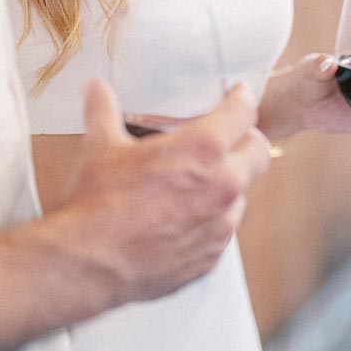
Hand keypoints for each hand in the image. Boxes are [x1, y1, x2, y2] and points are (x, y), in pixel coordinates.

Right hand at [65, 78, 269, 303]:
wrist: (91, 264)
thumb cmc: (99, 202)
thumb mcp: (100, 146)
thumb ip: (103, 109)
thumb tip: (95, 87)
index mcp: (203, 149)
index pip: (243, 113)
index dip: (241, 99)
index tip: (237, 95)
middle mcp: (223, 185)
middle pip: (258, 152)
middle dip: (246, 139)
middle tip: (228, 136)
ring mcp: (221, 224)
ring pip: (241, 193)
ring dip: (227, 182)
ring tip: (197, 180)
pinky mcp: (212, 255)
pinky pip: (222, 228)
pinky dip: (210, 217)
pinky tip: (183, 215)